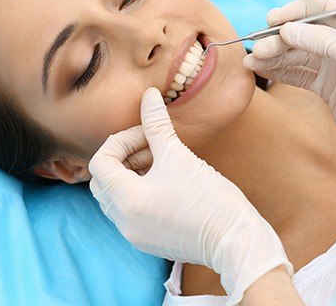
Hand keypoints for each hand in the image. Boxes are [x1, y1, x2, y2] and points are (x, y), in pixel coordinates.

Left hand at [89, 88, 291, 304]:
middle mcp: (124, 221)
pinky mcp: (149, 240)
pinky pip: (131, 212)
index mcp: (127, 200)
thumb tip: (149, 95)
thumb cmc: (209, 198)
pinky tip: (167, 182)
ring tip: (161, 161)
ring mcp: (135, 234)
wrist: (235, 239)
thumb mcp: (179, 156)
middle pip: (103, 181)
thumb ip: (157, 124)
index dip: (121, 141)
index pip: (100, 162)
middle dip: (123, 158)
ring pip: (117, 197)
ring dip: (131, 174)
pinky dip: (140, 192)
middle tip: (151, 146)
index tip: (147, 134)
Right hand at [244, 0, 335, 233]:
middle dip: (279, 39)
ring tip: (252, 62)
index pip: (322, 6)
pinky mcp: (325, 87)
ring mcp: (334, 66)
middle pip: (304, 32)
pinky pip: (298, 73)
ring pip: (297, 54)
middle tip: (258, 50)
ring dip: (274, 56)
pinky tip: (262, 70)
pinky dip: (280, 71)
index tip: (272, 20)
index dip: (296, 10)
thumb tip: (287, 29)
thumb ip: (322, 39)